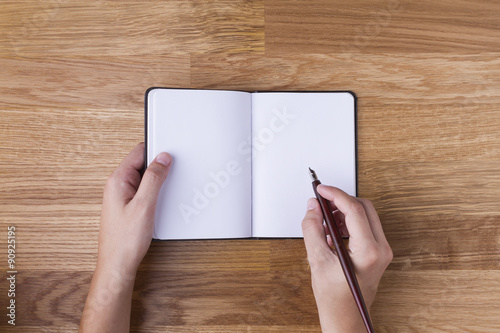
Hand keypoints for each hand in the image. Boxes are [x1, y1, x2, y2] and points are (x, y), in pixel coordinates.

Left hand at [80, 143, 171, 332]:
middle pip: (142, 164)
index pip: (138, 152)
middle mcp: (117, 186)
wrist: (117, 264)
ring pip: (144, 178)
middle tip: (173, 174)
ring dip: (157, 181)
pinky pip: (143, 191)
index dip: (156, 150)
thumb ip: (154, 179)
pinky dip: (154, 193)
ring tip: (167, 191)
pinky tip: (161, 202)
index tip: (171, 155)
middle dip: (159, 166)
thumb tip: (163, 158)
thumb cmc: (125, 240)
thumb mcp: (144, 205)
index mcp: (117, 180)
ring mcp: (122, 196)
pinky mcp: (128, 206)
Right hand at [302, 185, 391, 332]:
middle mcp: (381, 249)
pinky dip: (348, 222)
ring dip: (344, 212)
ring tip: (324, 220)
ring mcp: (382, 251)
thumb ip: (312, 229)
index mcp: (369, 251)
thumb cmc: (335, 298)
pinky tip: (332, 231)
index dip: (336, 195)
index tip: (322, 190)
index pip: (354, 210)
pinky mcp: (378, 252)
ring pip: (366, 215)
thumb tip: (313, 208)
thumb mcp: (317, 260)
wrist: (346, 318)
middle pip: (364, 208)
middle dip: (341, 201)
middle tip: (322, 202)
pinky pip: (365, 226)